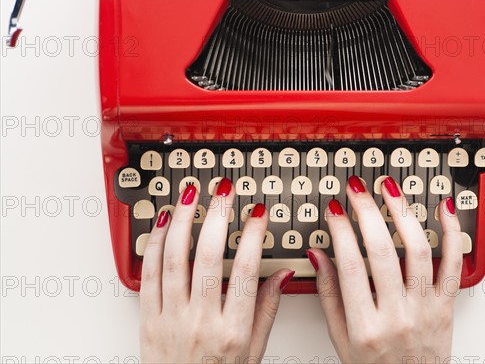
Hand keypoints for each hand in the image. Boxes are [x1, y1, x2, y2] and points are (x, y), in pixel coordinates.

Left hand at [139, 180, 293, 363]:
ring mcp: (170, 318)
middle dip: (218, 215)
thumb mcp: (253, 352)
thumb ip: (268, 309)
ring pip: (174, 258)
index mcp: (231, 330)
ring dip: (184, 219)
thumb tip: (283, 274)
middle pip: (208, 256)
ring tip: (192, 194)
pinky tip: (165, 221)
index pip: (246, 271)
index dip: (253, 235)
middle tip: (225, 190)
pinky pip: (149, 273)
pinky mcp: (147, 318)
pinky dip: (155, 243)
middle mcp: (200, 322)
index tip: (258, 213)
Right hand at [308, 176, 462, 363]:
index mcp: (366, 326)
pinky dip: (450, 232)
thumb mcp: (341, 339)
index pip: (351, 266)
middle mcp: (398, 315)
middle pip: (381, 251)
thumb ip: (328, 295)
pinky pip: (452, 263)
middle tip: (357, 189)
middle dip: (367, 211)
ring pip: (418, 250)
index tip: (335, 209)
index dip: (341, 231)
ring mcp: (426, 309)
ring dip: (403, 213)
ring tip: (390, 190)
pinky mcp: (447, 306)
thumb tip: (318, 256)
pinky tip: (442, 209)